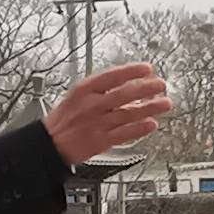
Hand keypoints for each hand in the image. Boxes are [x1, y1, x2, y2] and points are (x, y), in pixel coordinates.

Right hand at [43, 65, 174, 166]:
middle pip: (124, 93)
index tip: (147, 69)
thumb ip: (100, 89)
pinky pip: (124, 133)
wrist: (48, 144)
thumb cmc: (64, 119)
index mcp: (84, 90)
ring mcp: (97, 123)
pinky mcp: (101, 141)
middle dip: (146, 88)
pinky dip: (139, 128)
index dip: (132, 71)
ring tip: (164, 104)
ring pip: (128, 113)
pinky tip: (151, 124)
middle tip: (161, 85)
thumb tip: (126, 82)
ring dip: (150, 108)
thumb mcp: (77, 96)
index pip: (112, 76)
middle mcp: (92, 105)